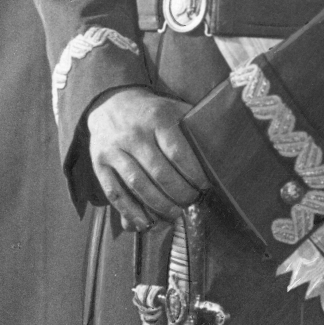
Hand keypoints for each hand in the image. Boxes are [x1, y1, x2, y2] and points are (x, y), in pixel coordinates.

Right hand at [87, 86, 208, 231]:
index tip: (205, 185)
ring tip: (174, 213)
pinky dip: (130, 211)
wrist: (110, 102)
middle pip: (160, 173)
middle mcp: (135, 134)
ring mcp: (115, 149)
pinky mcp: (100, 163)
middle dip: (180, 193)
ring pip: (138, 185)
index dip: (194, 174)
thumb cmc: (151, 112)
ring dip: (159, 206)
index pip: (178, 152)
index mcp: (158, 118)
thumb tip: (224, 145)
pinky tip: (145, 222)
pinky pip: (115, 193)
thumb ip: (195, 124)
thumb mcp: (174, 108)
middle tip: (191, 202)